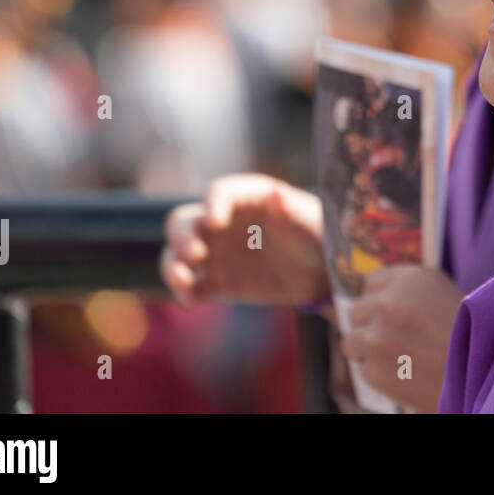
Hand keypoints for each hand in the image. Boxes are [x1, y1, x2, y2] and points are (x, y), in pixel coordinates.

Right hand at [160, 174, 328, 305]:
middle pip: (185, 221)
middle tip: (194, 252)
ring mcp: (216, 252)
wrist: (321, 272)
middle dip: (182, 235)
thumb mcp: (314, 223)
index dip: (213, 204)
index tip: (216, 221)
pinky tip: (190, 301)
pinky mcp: (216, 283)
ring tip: (182, 279)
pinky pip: (191, 286)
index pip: (219, 193)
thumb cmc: (320, 236)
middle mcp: (223, 222)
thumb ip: (294, 212)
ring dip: (172, 264)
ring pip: (178, 254)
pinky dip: (184, 293)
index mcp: (247, 197)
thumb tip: (277, 195)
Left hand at [340, 265, 463, 413]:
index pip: (370, 283)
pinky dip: (377, 373)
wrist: (480, 372)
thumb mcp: (441, 291)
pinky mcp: (374, 370)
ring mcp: (377, 338)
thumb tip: (375, 293)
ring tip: (392, 357)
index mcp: (407, 280)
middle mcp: (387, 304)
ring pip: (350, 342)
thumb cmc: (467, 331)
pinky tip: (400, 372)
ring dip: (366, 350)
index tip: (388, 312)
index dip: (379, 299)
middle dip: (368, 324)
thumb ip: (407, 287)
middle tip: (389, 337)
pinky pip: (362, 369)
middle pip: (355, 312)